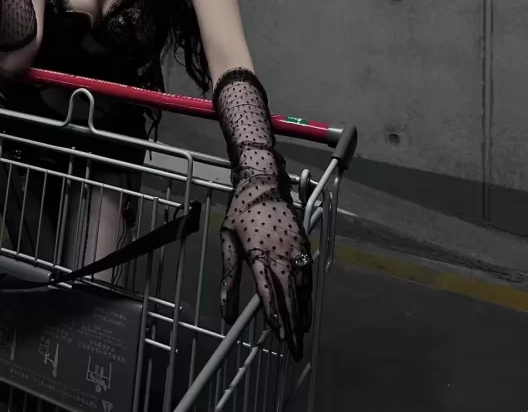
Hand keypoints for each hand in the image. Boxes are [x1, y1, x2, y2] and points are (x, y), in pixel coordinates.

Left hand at [220, 174, 312, 359]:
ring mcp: (296, 249)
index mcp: (259, 250)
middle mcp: (281, 252)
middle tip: (293, 351)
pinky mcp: (304, 245)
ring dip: (301, 315)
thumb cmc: (241, 211)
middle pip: (288, 294)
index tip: (276, 332)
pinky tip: (305, 313)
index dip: (272, 311)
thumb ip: (228, 274)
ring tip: (300, 339)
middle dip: (291, 324)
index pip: (267, 287)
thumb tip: (225, 308)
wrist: (264, 183)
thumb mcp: (227, 239)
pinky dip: (308, 298)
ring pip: (301, 288)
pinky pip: (308, 276)